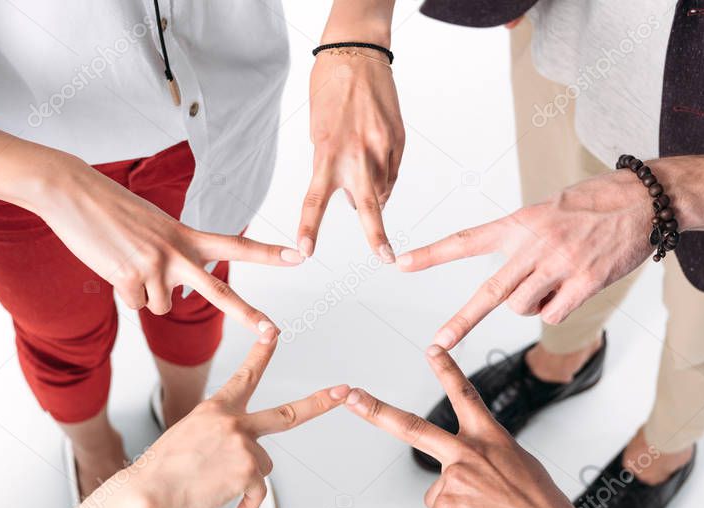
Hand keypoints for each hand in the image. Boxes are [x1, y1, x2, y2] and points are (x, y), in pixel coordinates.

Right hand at [34, 155, 302, 332]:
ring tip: (126, 262)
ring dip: (144, 294)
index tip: (300, 256)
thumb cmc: (111, 209)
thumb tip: (173, 296)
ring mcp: (153, 266)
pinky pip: (133, 304)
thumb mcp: (154, 227)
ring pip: (161, 307)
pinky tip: (111, 266)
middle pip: (219, 291)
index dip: (269, 253)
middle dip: (248, 315)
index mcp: (186, 235)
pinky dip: (122, 293)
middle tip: (274, 331)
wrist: (73, 192)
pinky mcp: (129, 278)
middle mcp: (176, 252)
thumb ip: (173, 256)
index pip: (236, 245)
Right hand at [133, 327, 347, 507]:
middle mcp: (234, 421)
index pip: (246, 375)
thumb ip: (222, 438)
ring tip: (214, 485)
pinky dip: (248, 505)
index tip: (275, 332)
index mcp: (216, 408)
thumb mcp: (188, 437)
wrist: (148, 492)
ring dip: (247, 481)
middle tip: (343, 391)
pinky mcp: (247, 471)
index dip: (263, 353)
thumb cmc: (162, 471)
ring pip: (264, 466)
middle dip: (320, 403)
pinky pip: (259, 493)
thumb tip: (250, 460)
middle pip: (289, 413)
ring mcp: (243, 445)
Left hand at [299, 46, 404, 262]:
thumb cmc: (330, 91)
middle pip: (367, 206)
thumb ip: (332, 167)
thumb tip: (352, 197)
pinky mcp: (398, 141)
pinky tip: (376, 161)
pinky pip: (392, 173)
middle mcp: (356, 154)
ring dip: (373, 195)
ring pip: (381, 190)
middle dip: (376, 237)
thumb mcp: (318, 132)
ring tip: (363, 171)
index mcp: (327, 152)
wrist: (357, 55)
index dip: (309, 228)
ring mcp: (381, 148)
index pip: (314, 199)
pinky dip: (383, 177)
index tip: (306, 251)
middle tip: (385, 257)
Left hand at [344, 345, 581, 507]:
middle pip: (411, 428)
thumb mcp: (520, 469)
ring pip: (438, 498)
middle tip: (348, 395)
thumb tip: (458, 478)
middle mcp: (467, 454)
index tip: (432, 348)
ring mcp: (452, 481)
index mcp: (491, 439)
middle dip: (375, 410)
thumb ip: (485, 462)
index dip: (447, 370)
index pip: (465, 396)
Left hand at [398, 170, 653, 347]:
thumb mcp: (549, 210)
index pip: (467, 240)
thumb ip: (524, 241)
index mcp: (520, 223)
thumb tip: (512, 282)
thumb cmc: (596, 203)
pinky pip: (553, 314)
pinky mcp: (585, 283)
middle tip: (438, 344)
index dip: (433, 254)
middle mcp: (534, 244)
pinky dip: (556, 310)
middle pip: (490, 292)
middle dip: (461, 321)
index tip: (402, 263)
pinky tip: (572, 289)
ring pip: (521, 307)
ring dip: (528, 305)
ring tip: (551, 281)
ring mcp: (559, 265)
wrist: (648, 199)